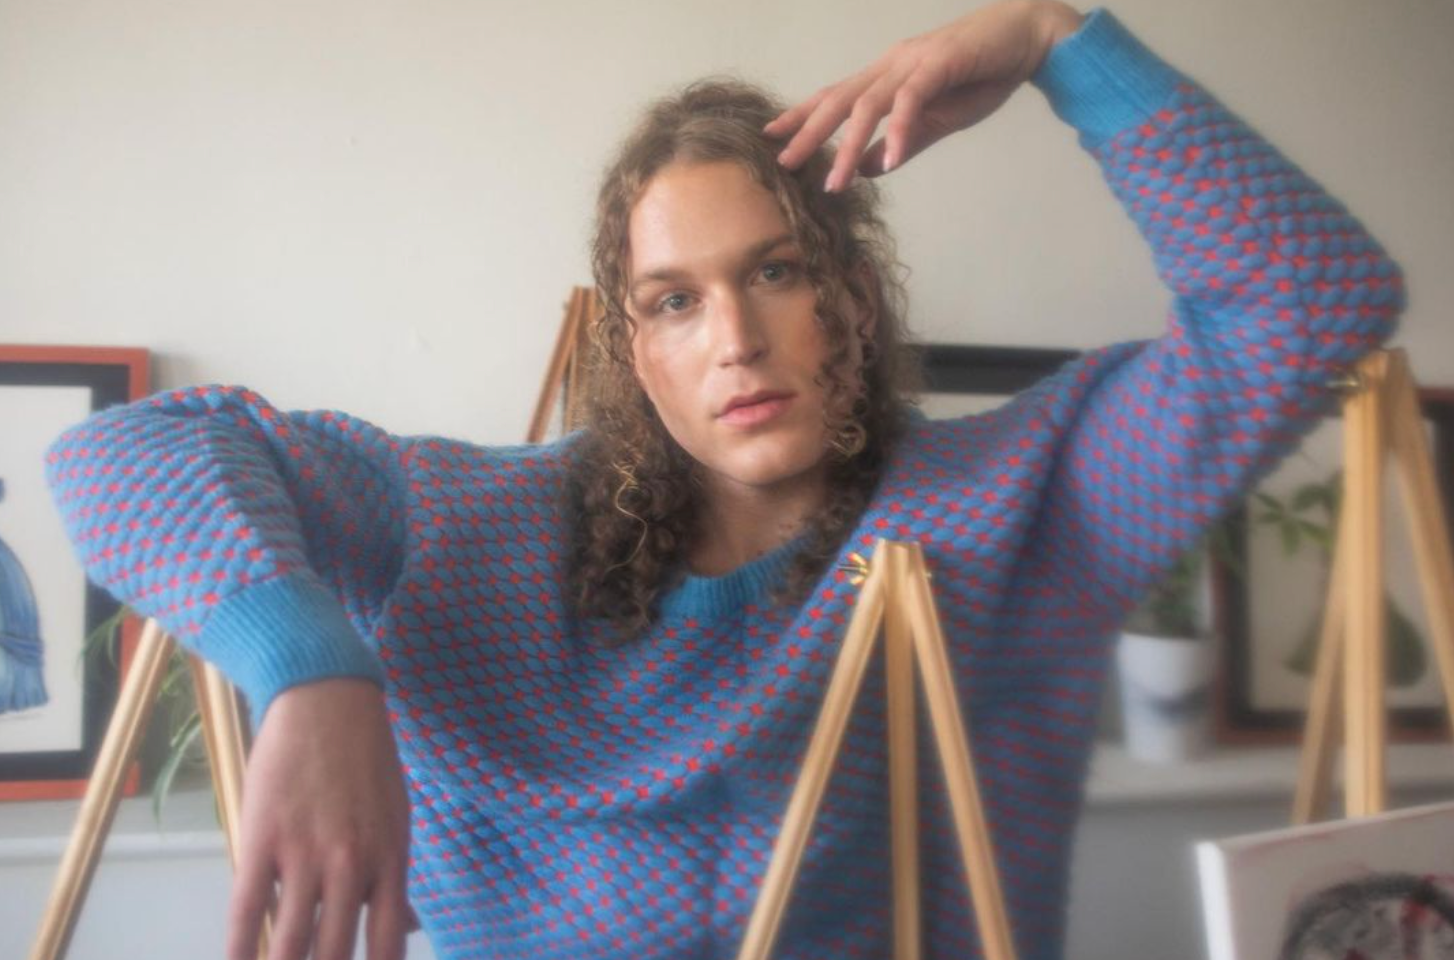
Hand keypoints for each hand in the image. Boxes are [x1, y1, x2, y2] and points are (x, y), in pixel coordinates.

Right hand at [229, 679, 411, 959]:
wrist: (329, 701)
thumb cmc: (366, 761)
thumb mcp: (397, 817)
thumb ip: (395, 876)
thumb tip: (405, 928)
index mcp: (391, 860)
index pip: (388, 943)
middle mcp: (353, 864)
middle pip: (334, 953)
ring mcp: (306, 853)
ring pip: (291, 942)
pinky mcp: (263, 838)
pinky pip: (249, 910)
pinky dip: (241, 947)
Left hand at [766, 0, 1083, 190]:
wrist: (1028, 39)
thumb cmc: (983, 76)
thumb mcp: (939, 119)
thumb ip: (904, 142)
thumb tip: (866, 168)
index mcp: (886, 75)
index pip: (835, 96)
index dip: (803, 115)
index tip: (773, 137)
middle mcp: (892, 65)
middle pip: (839, 100)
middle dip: (809, 132)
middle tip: (783, 163)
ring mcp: (913, 63)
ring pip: (868, 104)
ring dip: (848, 146)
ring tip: (834, 182)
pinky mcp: (940, 64)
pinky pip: (911, 101)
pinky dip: (898, 132)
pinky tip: (887, 160)